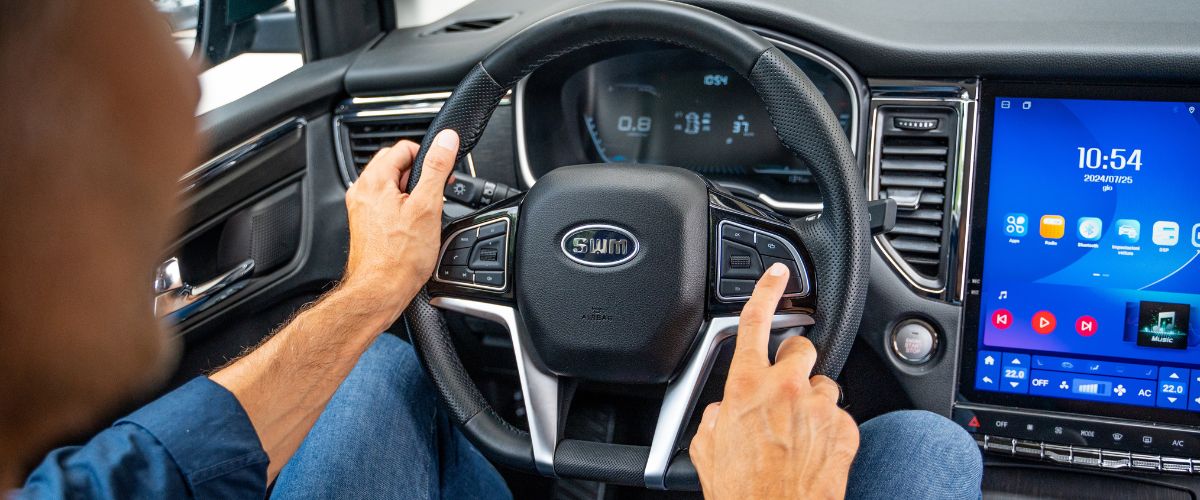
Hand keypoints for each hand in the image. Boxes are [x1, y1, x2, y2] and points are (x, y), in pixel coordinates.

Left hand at [341, 129, 458, 319]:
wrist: (380, 291)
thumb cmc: (400, 258)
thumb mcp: (427, 206)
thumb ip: (436, 168)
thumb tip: (446, 140)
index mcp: (374, 180)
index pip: (404, 148)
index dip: (428, 159)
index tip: (441, 176)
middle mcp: (362, 190)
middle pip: (396, 165)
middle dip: (419, 176)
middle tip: (434, 197)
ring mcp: (362, 208)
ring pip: (392, 186)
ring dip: (411, 194)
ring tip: (424, 216)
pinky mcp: (365, 224)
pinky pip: (386, 204)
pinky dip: (402, 209)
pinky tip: (412, 228)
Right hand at [689, 262, 859, 499]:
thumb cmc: (743, 492)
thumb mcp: (707, 448)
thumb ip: (717, 416)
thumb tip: (726, 411)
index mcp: (748, 386)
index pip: (755, 321)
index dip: (766, 290)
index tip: (777, 273)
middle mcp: (788, 388)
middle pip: (801, 348)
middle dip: (793, 361)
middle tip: (782, 389)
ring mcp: (821, 408)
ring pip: (822, 384)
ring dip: (810, 401)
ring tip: (796, 433)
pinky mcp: (846, 430)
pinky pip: (839, 417)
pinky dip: (827, 429)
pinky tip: (812, 451)